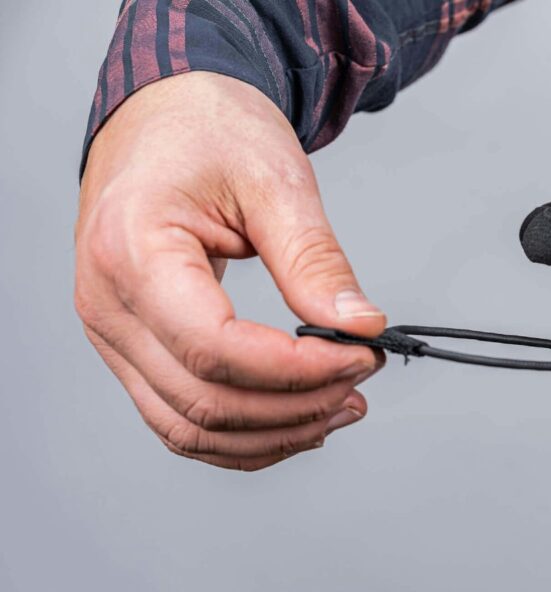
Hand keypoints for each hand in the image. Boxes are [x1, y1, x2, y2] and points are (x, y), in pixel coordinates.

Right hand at [76, 72, 385, 470]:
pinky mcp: (134, 346)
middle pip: (203, 401)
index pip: (215, 349)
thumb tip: (360, 326)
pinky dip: (243, 433)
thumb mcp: (273, 181)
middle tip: (360, 381)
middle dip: (295, 406)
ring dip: (272, 433)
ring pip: (188, 427)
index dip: (297, 369)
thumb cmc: (206, 131)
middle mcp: (108, 304)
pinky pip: (181, 418)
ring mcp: (114, 332)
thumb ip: (315, 261)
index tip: (360, 356)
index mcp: (132, 252)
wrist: (165, 116)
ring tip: (340, 406)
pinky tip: (297, 418)